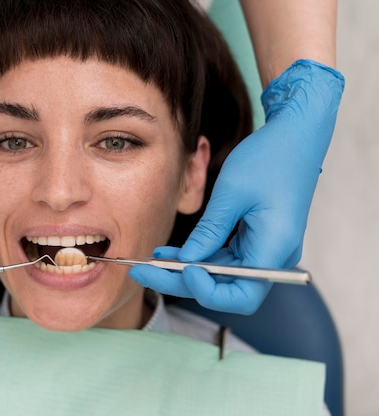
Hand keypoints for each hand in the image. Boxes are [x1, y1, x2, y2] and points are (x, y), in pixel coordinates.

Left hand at [130, 60, 344, 314]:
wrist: (296, 137)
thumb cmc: (270, 159)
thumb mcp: (232, 194)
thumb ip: (209, 231)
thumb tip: (186, 261)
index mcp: (275, 249)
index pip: (241, 297)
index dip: (207, 292)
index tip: (181, 270)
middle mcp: (273, 257)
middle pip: (226, 290)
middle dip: (182, 283)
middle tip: (143, 274)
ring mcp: (264, 250)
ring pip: (221, 276)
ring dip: (185, 271)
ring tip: (150, 262)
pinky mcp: (254, 241)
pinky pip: (224, 259)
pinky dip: (198, 257)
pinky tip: (170, 253)